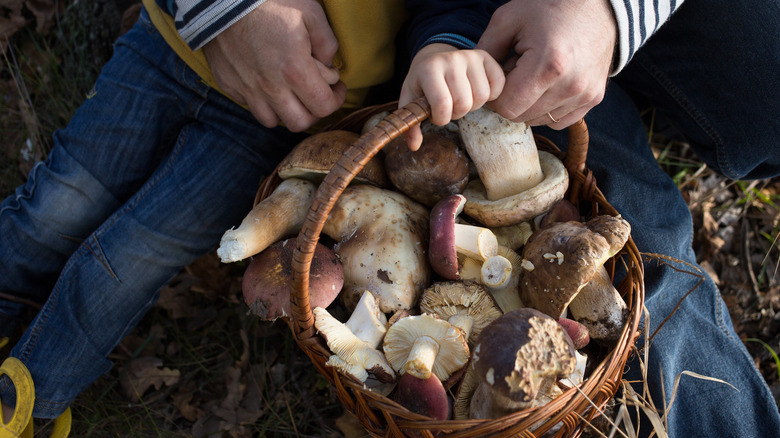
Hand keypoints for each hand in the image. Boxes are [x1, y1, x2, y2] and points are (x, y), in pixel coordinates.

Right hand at [202, 0, 346, 131]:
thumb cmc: (268, 2)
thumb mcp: (309, 12)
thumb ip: (327, 43)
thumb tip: (330, 64)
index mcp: (294, 71)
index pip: (324, 106)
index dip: (336, 99)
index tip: (336, 88)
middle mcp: (271, 88)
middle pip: (300, 122)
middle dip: (314, 111)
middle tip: (316, 92)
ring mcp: (247, 89)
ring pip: (273, 121)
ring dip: (287, 111)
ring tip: (292, 92)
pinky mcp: (229, 85)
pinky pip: (250, 106)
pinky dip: (263, 102)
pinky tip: (267, 83)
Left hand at [398, 44, 504, 149]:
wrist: (433, 58)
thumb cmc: (422, 83)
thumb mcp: (410, 100)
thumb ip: (411, 123)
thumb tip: (414, 146)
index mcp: (429, 69)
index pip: (442, 103)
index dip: (441, 118)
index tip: (436, 114)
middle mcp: (450, 59)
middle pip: (465, 102)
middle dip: (456, 113)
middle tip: (449, 107)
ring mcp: (470, 56)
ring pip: (483, 96)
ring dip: (473, 105)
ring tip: (461, 99)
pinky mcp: (486, 57)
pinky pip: (498, 84)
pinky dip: (491, 95)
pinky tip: (476, 93)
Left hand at [476, 0, 616, 127]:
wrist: (596, 4)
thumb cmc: (549, 6)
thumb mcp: (508, 19)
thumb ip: (485, 52)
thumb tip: (474, 81)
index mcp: (548, 66)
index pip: (507, 108)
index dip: (495, 96)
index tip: (499, 77)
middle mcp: (570, 86)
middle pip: (521, 117)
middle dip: (512, 98)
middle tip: (516, 72)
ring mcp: (585, 94)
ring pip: (539, 120)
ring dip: (529, 103)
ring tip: (534, 73)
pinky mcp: (593, 98)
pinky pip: (559, 120)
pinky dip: (548, 108)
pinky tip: (548, 84)